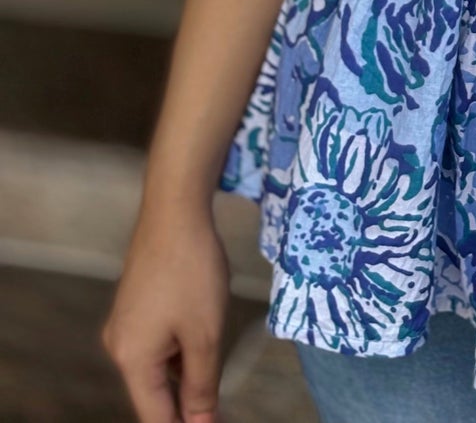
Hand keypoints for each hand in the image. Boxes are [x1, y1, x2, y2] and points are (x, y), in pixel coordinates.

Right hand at [100, 201, 230, 422]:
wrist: (174, 210)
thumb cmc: (192, 272)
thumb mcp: (205, 334)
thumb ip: (202, 386)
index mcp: (132, 361)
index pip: (156, 416)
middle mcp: (119, 348)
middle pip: (154, 394)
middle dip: (185, 406)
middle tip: (218, 408)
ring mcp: (124, 325)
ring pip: (157, 368)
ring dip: (185, 377)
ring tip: (215, 380)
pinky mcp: (134, 306)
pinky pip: (157, 344)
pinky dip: (179, 352)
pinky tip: (203, 344)